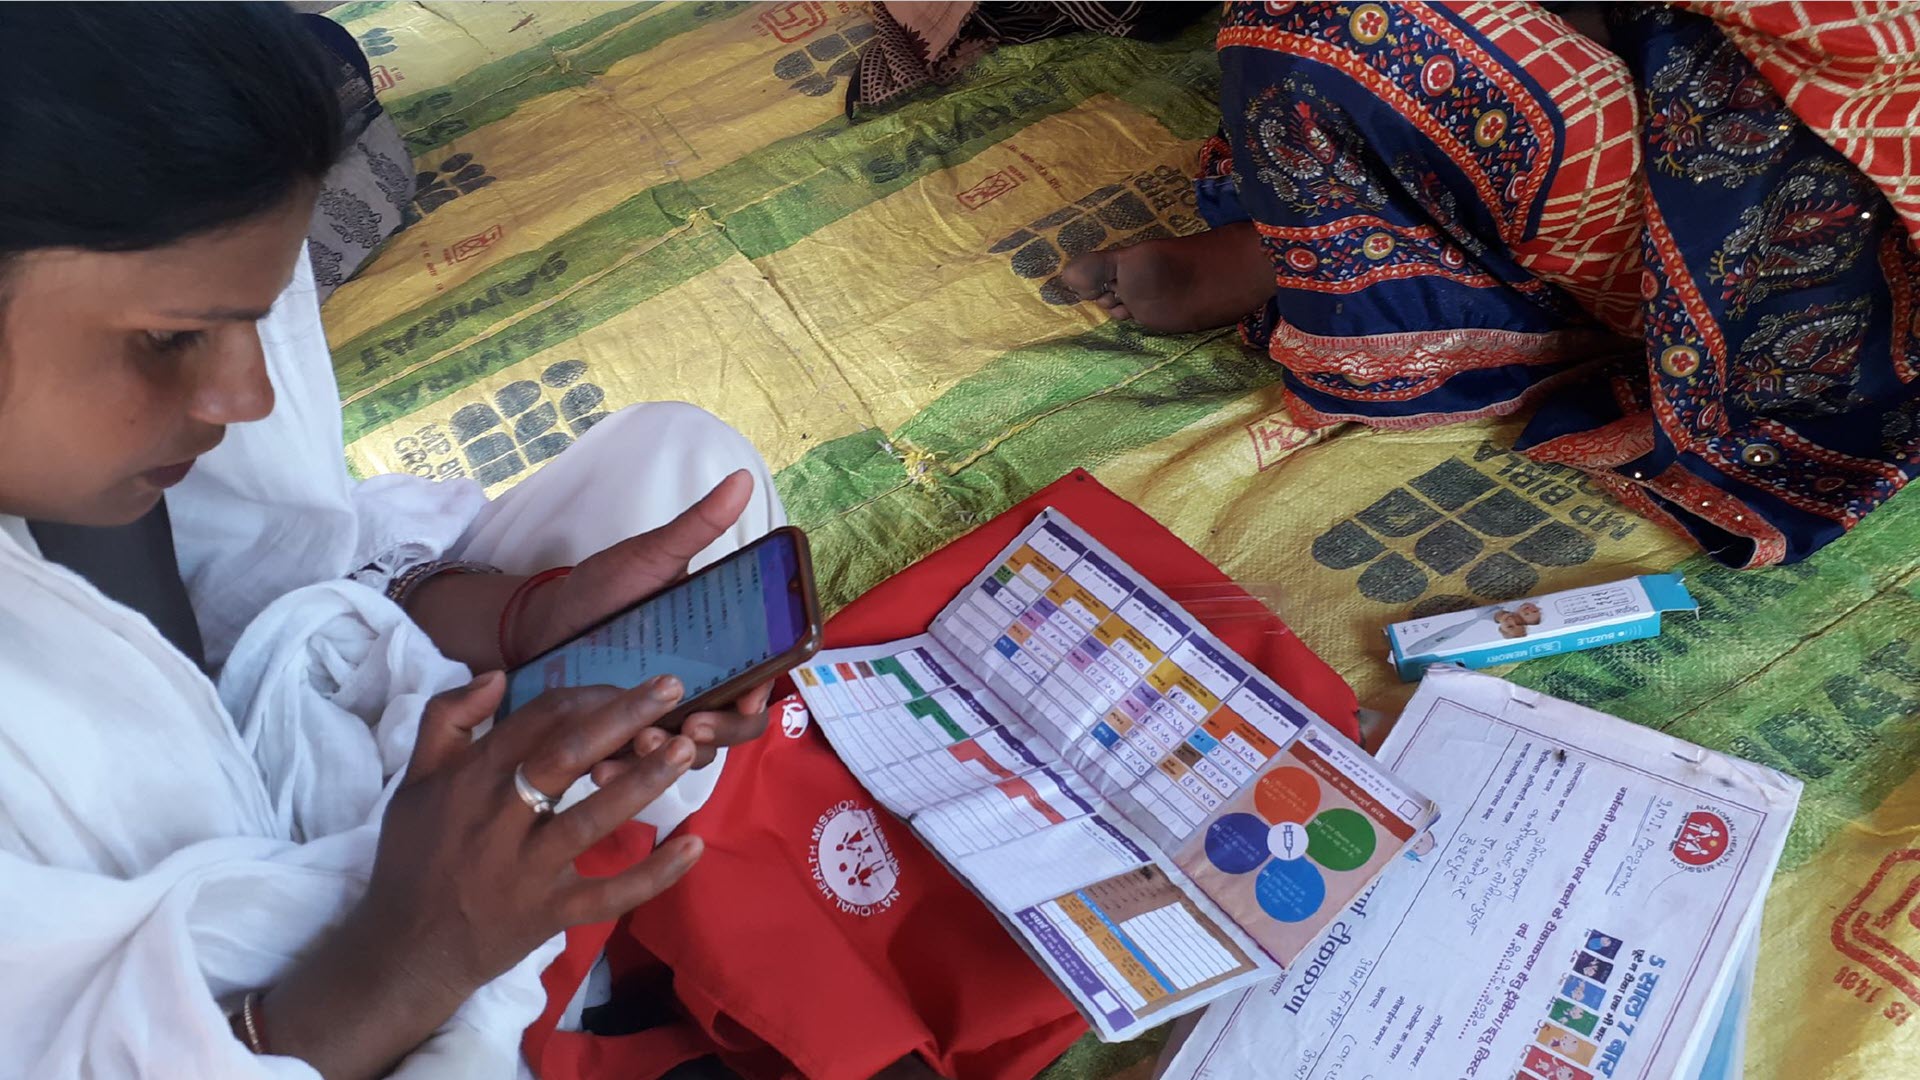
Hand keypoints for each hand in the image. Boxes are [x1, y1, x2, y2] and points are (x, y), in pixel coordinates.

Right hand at [259, 673, 702, 1079]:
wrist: (404, 948)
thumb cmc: (415, 856)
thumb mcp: (415, 780)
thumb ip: (446, 719)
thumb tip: (496, 673)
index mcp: (470, 779)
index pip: (536, 720)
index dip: (586, 696)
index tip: (628, 686)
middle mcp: (499, 819)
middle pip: (565, 756)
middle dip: (621, 718)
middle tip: (671, 689)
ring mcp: (526, 869)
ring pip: (591, 819)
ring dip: (643, 782)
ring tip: (685, 749)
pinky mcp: (548, 913)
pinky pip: (607, 894)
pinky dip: (653, 874)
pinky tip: (694, 845)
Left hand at [513, 469, 770, 765]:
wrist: (536, 623)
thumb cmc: (600, 589)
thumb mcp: (647, 557)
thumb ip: (696, 528)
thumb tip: (742, 479)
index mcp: (718, 649)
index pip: (761, 681)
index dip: (761, 696)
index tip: (744, 696)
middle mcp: (699, 688)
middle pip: (735, 727)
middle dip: (717, 735)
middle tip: (687, 728)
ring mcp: (663, 719)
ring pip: (691, 756)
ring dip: (670, 759)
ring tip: (634, 747)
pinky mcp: (624, 742)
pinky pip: (639, 773)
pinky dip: (626, 776)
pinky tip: (603, 769)